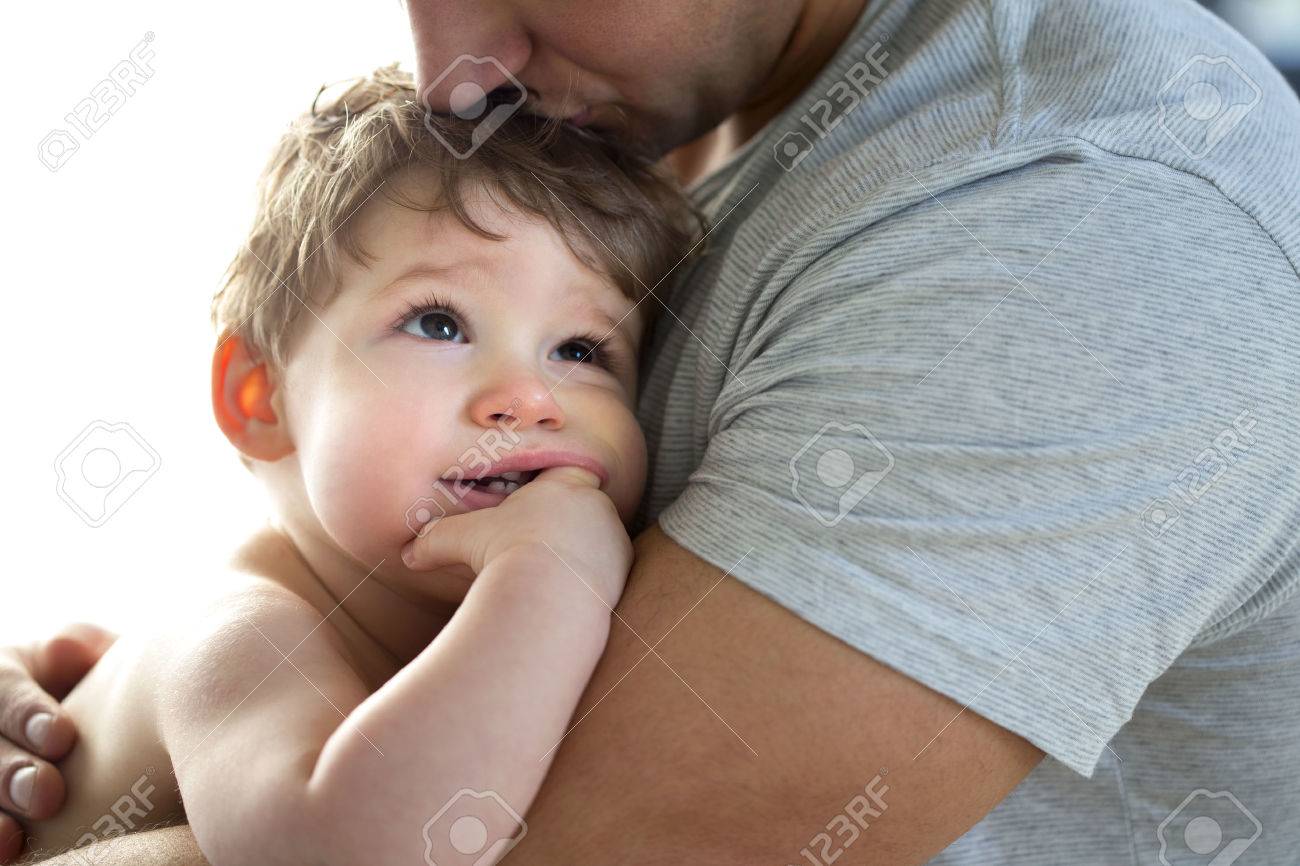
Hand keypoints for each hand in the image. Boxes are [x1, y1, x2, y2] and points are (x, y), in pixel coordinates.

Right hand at [0, 623, 115, 863]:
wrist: (102, 727)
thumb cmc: (102, 684)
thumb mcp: (92, 659)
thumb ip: (85, 652)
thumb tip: (69, 649)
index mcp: (6, 674)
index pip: (4, 689)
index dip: (26, 714)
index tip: (62, 738)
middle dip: (9, 772)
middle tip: (48, 795)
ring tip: (13, 838)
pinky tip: (7, 850)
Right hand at [402, 466, 632, 608]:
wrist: (548, 592)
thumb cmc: (502, 554)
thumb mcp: (460, 540)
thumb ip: (434, 541)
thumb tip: (407, 555)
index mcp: (561, 484)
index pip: (565, 471)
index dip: (552, 487)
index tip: (538, 507)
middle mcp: (594, 503)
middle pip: (583, 505)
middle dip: (565, 522)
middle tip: (541, 545)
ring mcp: (614, 533)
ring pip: (599, 535)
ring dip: (582, 549)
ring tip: (555, 572)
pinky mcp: (625, 565)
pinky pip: (610, 565)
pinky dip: (593, 575)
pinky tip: (571, 590)